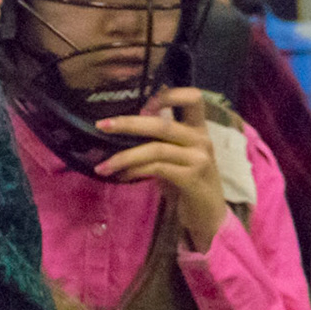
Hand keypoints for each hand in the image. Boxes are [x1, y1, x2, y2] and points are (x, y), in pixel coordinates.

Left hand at [92, 87, 228, 251]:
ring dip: (124, 156)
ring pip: (156, 148)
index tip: (142, 104)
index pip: (193, 97)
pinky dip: (136, 170)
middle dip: (128, 123)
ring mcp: (199, 158)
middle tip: (102, 125)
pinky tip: (122, 175)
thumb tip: (123, 125)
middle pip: (162, 124)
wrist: (208, 215)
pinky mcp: (192, 178)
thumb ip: (159, 139)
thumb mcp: (175, 155)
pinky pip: (157, 168)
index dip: (169, 95)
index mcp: (198, 128)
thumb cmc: (187, 182)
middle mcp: (201, 139)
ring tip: (102, 166)